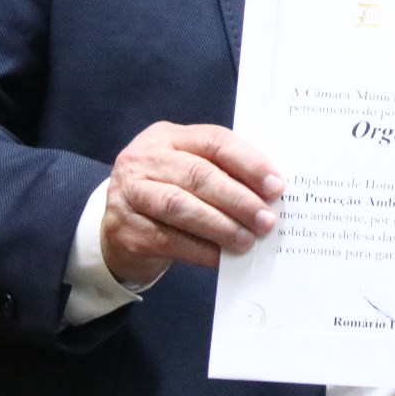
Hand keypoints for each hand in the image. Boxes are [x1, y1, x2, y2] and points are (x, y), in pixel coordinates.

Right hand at [101, 122, 284, 285]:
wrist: (118, 227)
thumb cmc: (168, 192)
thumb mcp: (189, 171)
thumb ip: (223, 174)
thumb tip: (271, 195)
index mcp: (169, 137)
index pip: (215, 141)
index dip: (249, 163)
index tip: (276, 186)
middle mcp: (145, 159)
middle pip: (198, 174)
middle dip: (238, 199)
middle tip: (266, 220)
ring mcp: (129, 193)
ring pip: (180, 206)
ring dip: (220, 225)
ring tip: (247, 240)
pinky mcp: (126, 229)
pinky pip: (168, 239)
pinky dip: (200, 250)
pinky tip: (221, 258)